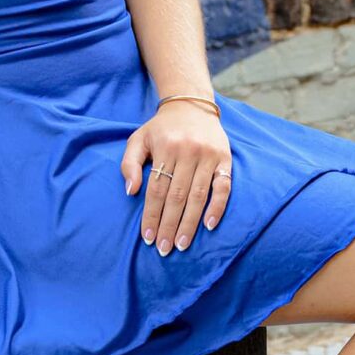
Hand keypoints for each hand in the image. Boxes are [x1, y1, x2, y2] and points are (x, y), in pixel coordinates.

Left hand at [122, 102, 230, 255]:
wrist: (191, 105)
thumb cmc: (161, 128)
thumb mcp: (138, 139)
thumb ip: (129, 164)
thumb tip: (131, 192)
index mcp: (165, 148)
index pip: (157, 190)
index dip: (152, 216)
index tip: (148, 238)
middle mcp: (188, 152)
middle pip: (177, 196)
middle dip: (169, 225)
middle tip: (164, 249)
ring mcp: (208, 155)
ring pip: (198, 195)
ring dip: (190, 223)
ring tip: (181, 244)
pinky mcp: (225, 158)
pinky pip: (223, 187)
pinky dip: (218, 207)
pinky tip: (209, 225)